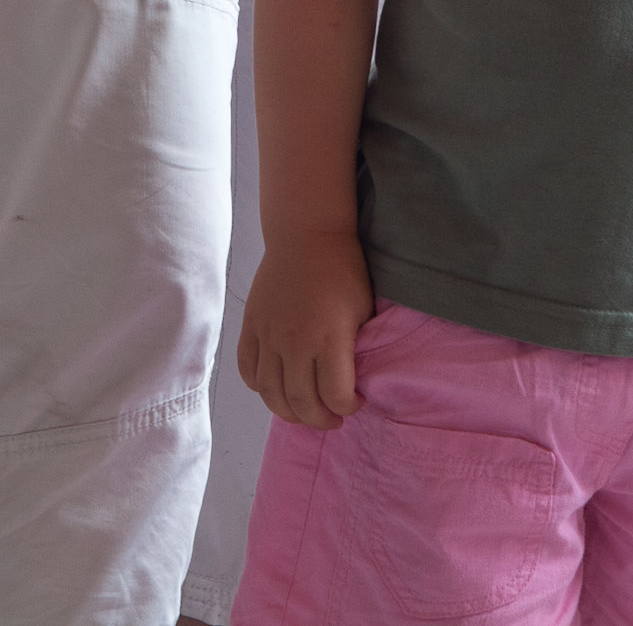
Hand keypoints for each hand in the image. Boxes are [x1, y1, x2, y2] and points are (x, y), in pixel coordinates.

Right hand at [238, 230, 374, 429]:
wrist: (307, 234)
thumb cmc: (343, 269)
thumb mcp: (363, 308)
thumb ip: (357, 346)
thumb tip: (356, 378)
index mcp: (330, 338)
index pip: (335, 395)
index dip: (347, 407)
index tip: (356, 403)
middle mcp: (295, 342)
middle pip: (301, 402)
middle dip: (319, 419)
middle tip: (332, 418)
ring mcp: (269, 336)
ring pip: (271, 394)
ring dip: (288, 412)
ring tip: (304, 411)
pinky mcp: (251, 327)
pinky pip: (249, 371)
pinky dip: (260, 388)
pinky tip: (276, 389)